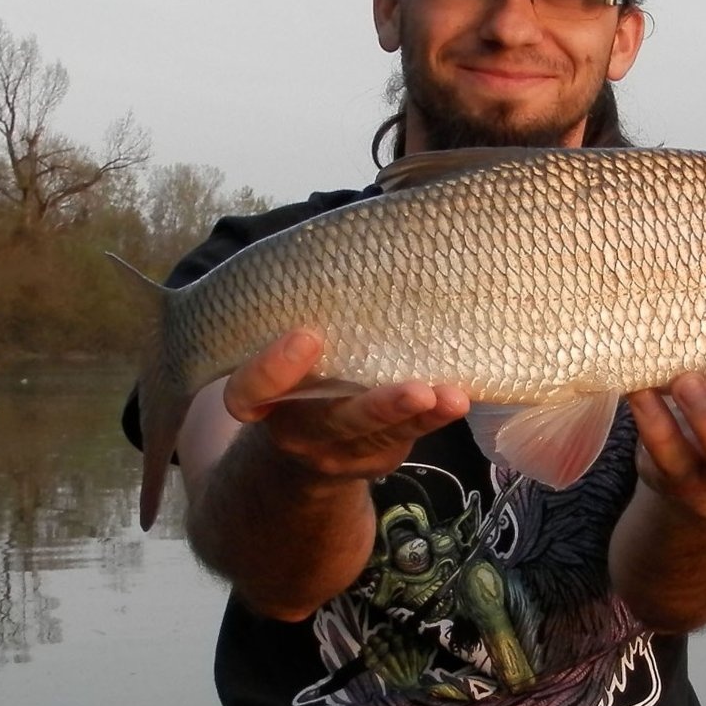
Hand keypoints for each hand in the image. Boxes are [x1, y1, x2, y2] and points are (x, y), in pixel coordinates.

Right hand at [220, 327, 469, 481]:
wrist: (308, 448)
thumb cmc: (302, 372)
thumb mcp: (285, 354)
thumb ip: (305, 323)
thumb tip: (348, 248)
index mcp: (263, 398)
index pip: (249, 392)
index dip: (272, 370)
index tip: (306, 336)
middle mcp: (297, 429)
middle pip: (333, 422)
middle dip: (376, 406)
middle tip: (415, 390)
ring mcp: (338, 449)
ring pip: (379, 434)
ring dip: (420, 415)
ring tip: (452, 397)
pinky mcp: (374, 457)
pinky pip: (405, 439)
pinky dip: (434, 418)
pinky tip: (457, 398)